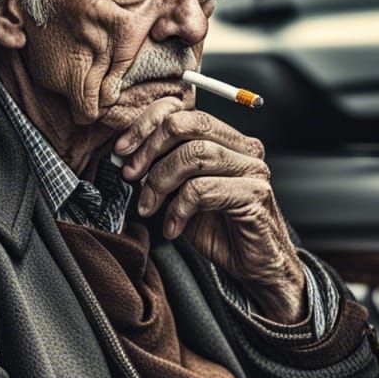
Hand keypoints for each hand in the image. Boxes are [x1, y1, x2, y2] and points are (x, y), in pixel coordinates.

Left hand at [114, 97, 306, 323]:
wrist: (256, 267)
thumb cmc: (221, 230)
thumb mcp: (182, 194)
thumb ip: (163, 169)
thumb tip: (127, 154)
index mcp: (228, 140)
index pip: (184, 110)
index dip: (147, 124)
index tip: (122, 150)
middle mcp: (244, 148)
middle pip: (189, 124)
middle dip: (150, 148)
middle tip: (131, 175)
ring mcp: (253, 170)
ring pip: (195, 154)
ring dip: (160, 181)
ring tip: (149, 207)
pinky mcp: (254, 195)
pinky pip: (202, 190)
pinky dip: (177, 210)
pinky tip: (173, 228)